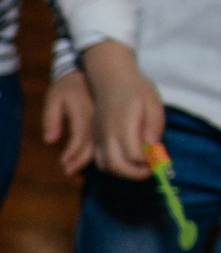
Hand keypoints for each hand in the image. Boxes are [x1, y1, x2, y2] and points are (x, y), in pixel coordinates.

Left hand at [39, 69, 95, 176]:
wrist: (82, 73)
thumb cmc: (64, 87)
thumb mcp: (53, 99)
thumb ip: (50, 119)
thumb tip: (50, 140)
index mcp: (83, 110)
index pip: (80, 136)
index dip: (71, 152)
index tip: (62, 162)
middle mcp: (95, 116)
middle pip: (91, 142)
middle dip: (79, 159)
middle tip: (66, 171)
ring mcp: (101, 118)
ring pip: (98, 142)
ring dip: (85, 158)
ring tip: (71, 168)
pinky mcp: (102, 120)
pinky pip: (100, 138)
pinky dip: (93, 150)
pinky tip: (82, 158)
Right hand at [81, 41, 164, 179]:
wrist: (110, 79)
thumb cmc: (136, 89)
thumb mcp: (153, 103)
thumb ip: (154, 125)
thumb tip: (152, 146)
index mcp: (123, 124)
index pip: (134, 154)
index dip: (148, 162)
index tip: (158, 160)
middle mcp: (107, 133)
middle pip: (117, 165)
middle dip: (135, 173)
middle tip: (149, 171)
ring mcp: (98, 137)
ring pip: (106, 166)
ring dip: (123, 172)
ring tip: (138, 167)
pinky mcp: (94, 138)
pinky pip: (100, 160)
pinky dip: (113, 166)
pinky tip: (125, 160)